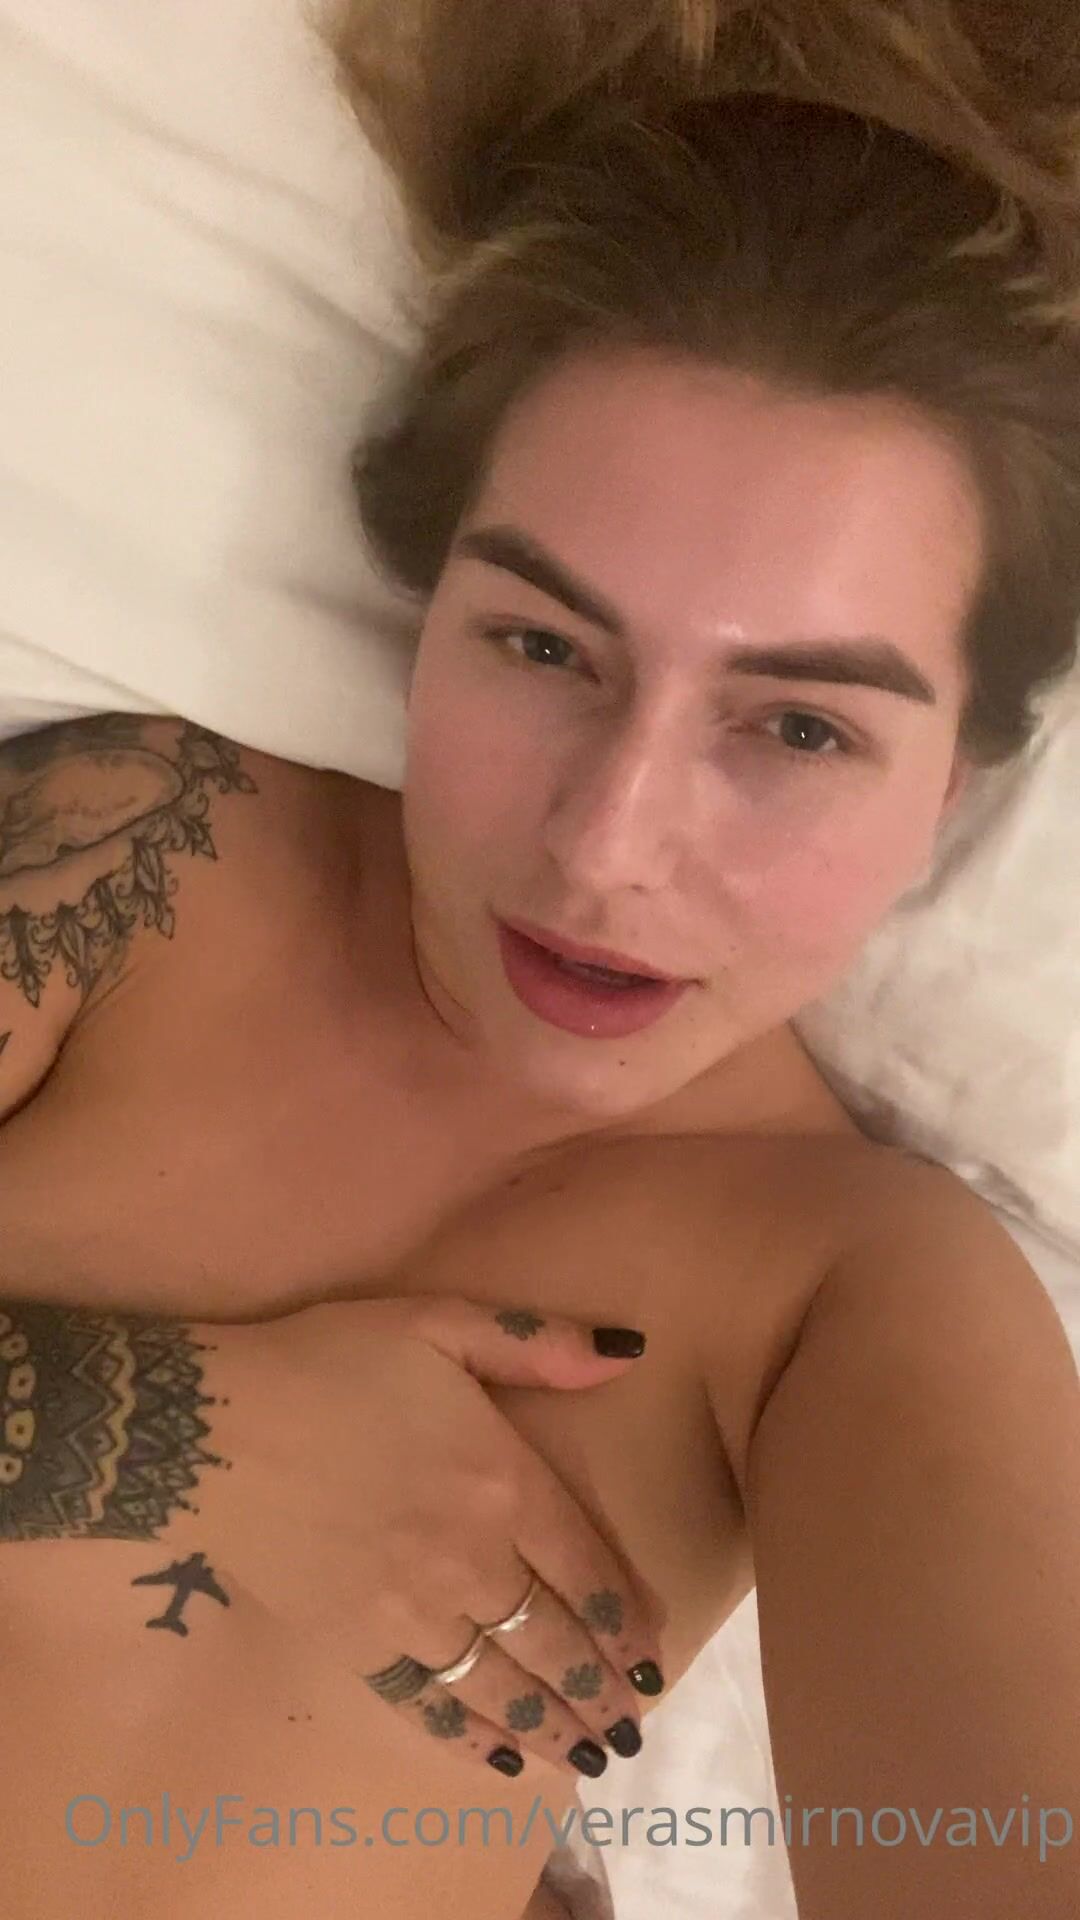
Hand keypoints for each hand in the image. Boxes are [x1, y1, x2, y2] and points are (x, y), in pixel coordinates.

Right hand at [205, 1294, 664, 1779]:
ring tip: (589, 1753)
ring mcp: (413, 1609)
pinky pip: (428, 1701)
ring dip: (552, 1722)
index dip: (625, 1619)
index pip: (586, 1567)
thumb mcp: (440, 1322)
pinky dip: (468, 1736)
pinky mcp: (356, 1642)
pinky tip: (496, 1757)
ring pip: (501, 1680)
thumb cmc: (328, 1363)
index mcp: (503, 1480)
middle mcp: (472, 1558)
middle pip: (553, 1637)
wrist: (213, 1430)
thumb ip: (537, 1343)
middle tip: (633, 1725)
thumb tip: (628, 1354)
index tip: (653, 1656)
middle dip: (601, 1687)